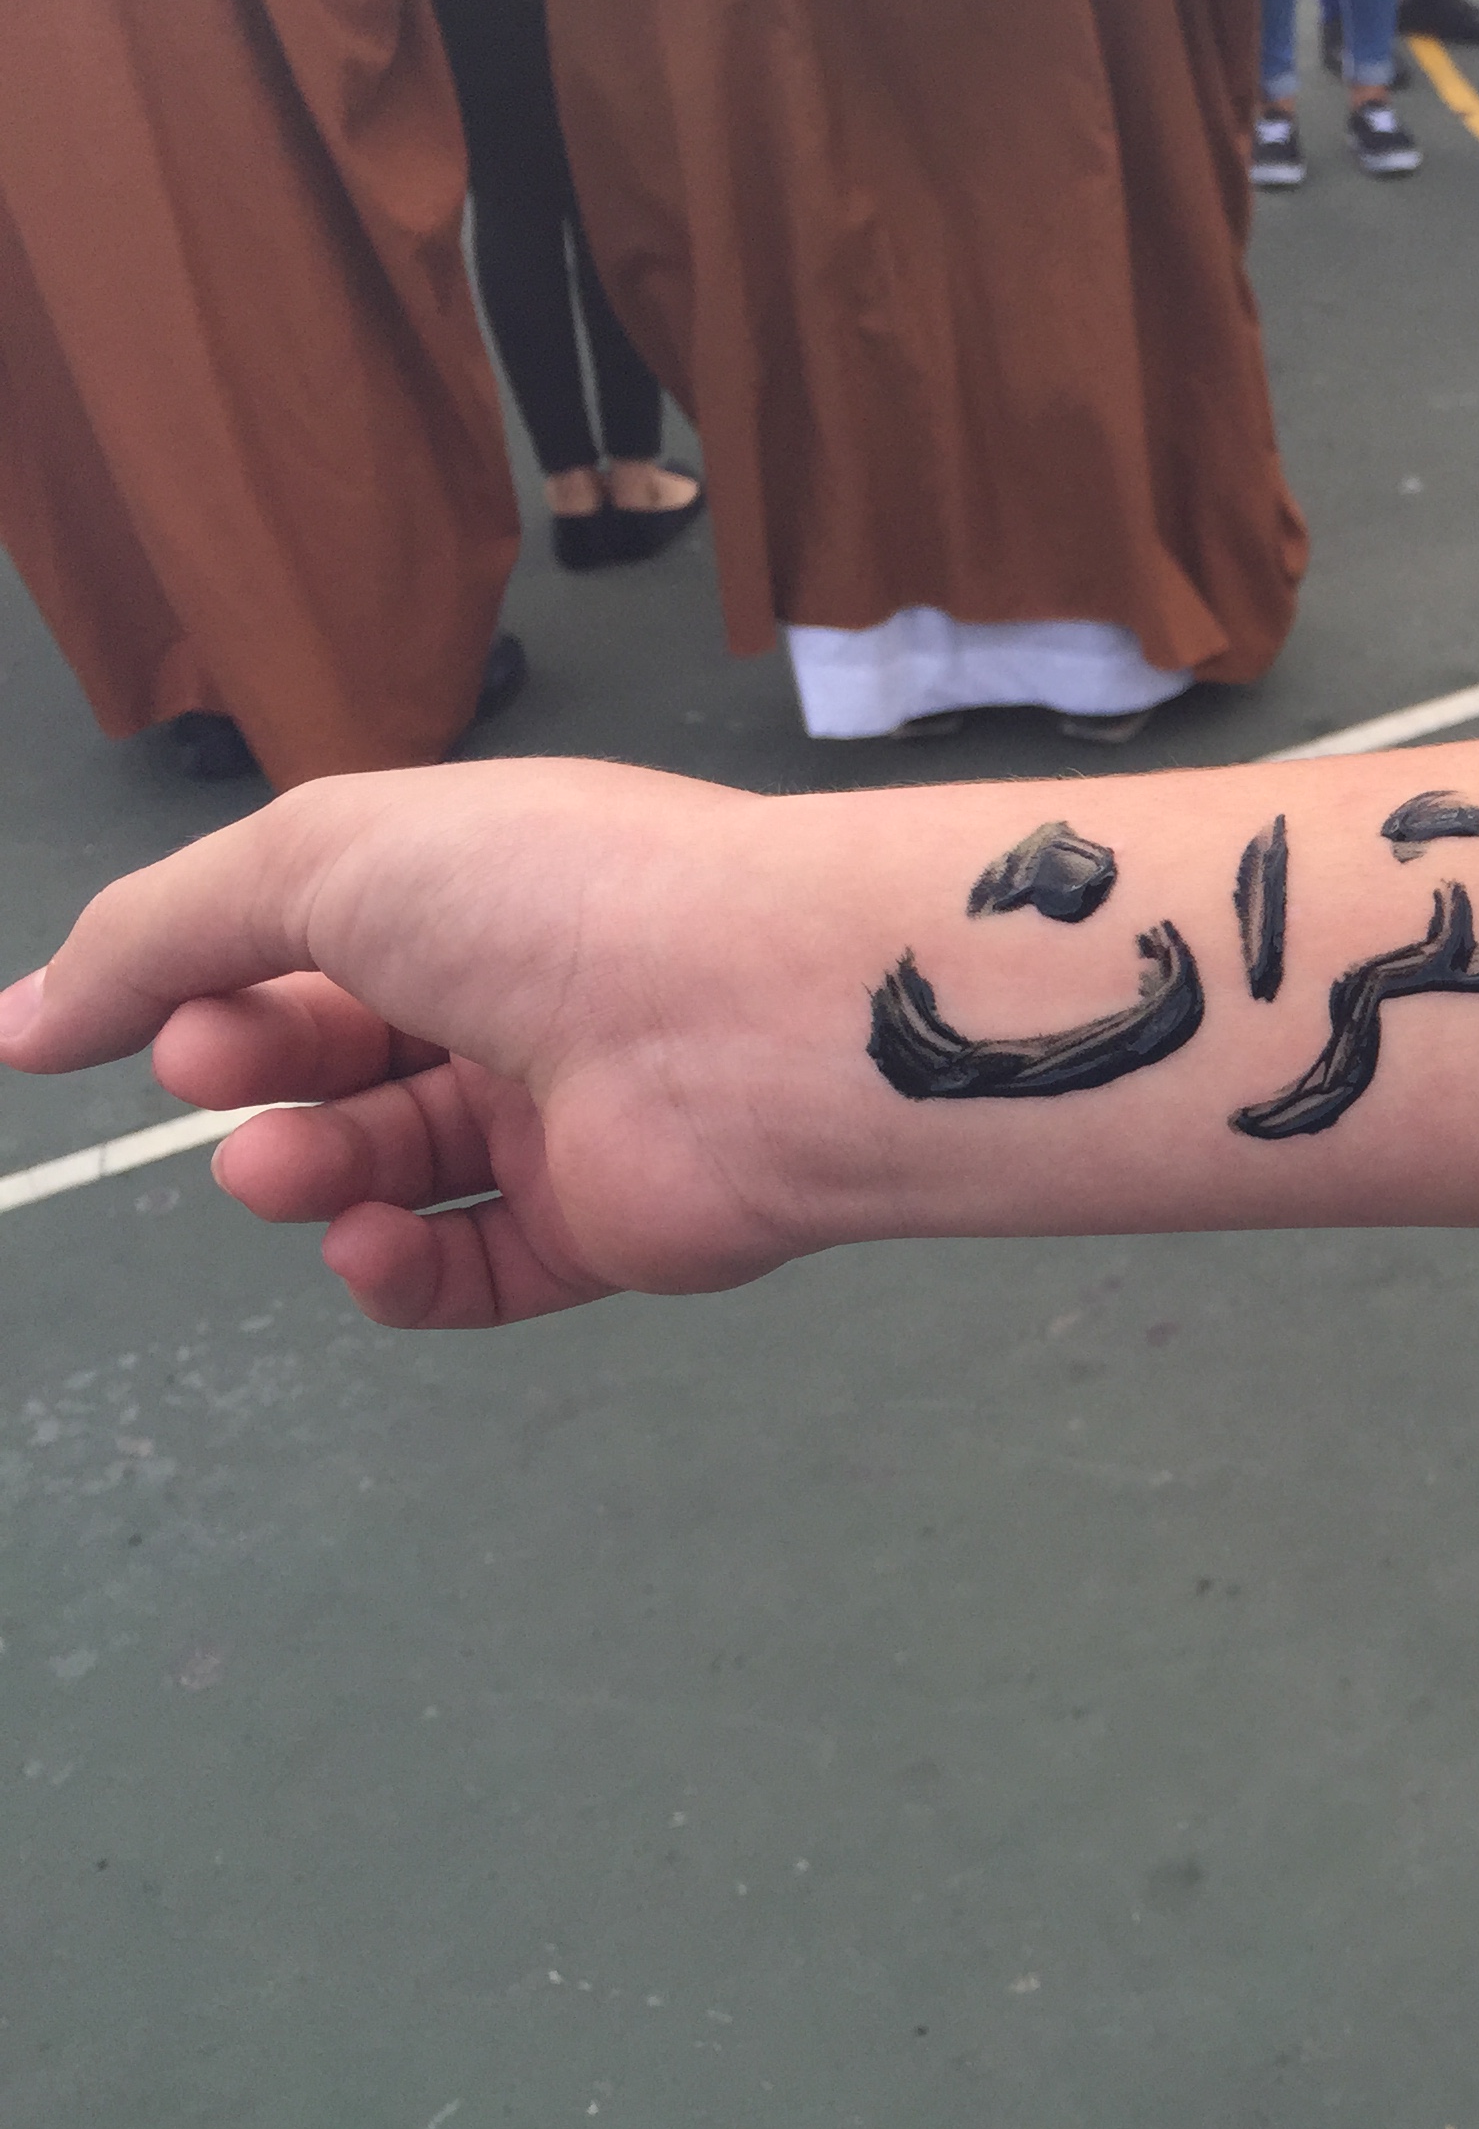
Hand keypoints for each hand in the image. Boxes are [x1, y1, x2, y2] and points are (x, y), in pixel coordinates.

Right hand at [0, 763, 828, 1327]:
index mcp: (470, 881)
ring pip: (390, 1164)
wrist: (754, 1014)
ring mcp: (568, 1113)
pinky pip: (474, 1270)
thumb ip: (158, 933)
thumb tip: (26, 1017)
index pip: (306, 935)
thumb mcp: (318, 858)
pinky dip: (397, 1270)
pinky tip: (362, 1244)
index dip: (199, 978)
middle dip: (249, 1067)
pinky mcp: (607, 1226)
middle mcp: (523, 991)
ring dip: (304, 1172)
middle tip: (217, 1070)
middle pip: (337, 1054)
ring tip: (282, 1166)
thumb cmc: (551, 899)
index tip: (97, 1030)